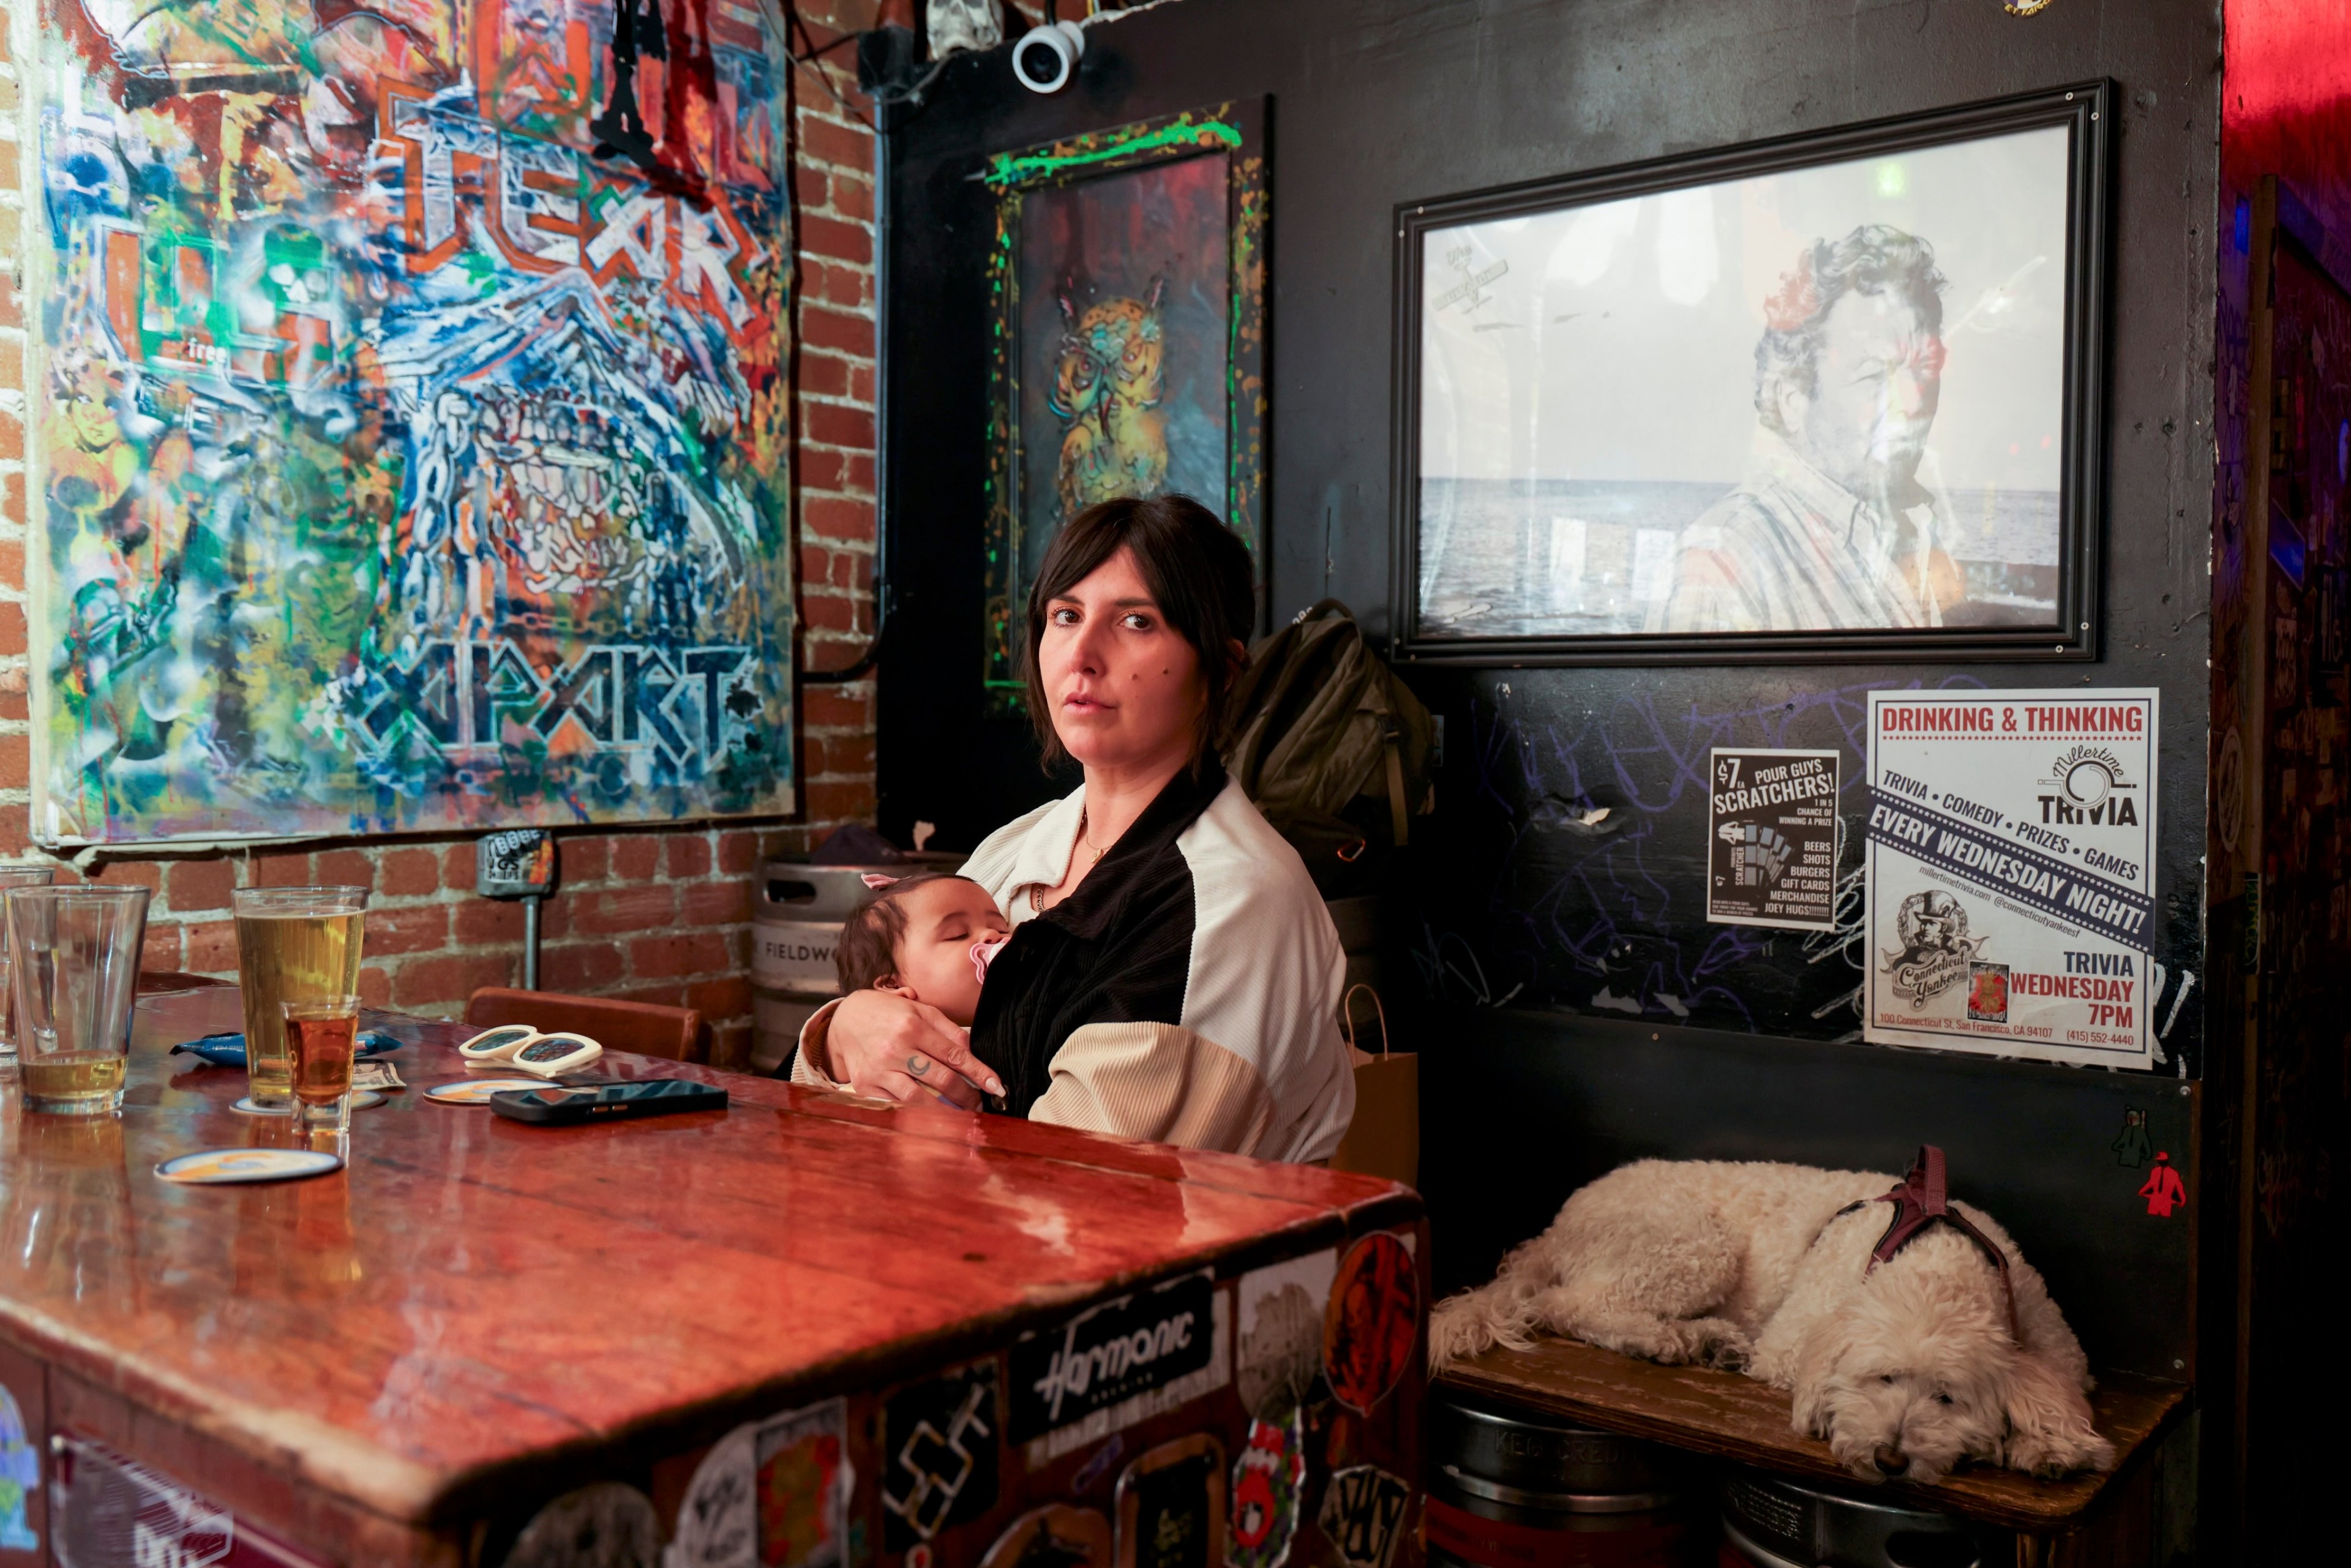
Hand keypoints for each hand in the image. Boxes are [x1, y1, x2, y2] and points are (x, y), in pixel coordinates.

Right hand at [822, 988, 1003, 1107]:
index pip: (955, 1055)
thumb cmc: (889, 1013)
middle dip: (966, 1096)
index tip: (997, 1087)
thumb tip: (972, 1053)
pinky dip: (917, 1114)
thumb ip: (948, 1030)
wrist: (845, 1020)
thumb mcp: (920, 1010)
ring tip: (961, 1115)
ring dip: (946, 1112)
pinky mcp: (866, 1086)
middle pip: (941, 1079)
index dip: (979, 1073)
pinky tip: (933, 1118)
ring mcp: (879, 1070)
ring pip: (919, 1099)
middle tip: (979, 1105)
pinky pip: (897, 1106)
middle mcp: (896, 1049)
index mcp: (913, 1026)